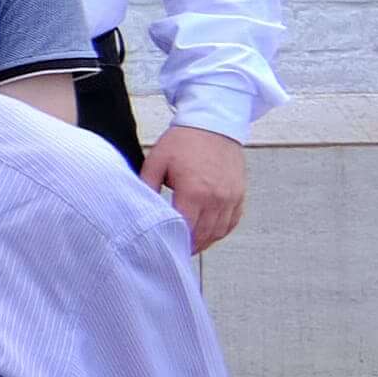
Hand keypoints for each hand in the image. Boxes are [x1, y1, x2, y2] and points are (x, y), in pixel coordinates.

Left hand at [157, 125, 254, 254]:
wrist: (213, 124)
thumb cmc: (184, 141)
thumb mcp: (156, 162)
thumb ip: (146, 187)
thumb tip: (138, 208)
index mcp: (194, 192)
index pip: (185, 229)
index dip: (175, 242)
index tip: (166, 249)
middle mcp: (217, 198)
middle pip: (204, 234)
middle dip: (189, 246)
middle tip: (176, 252)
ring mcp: (231, 197)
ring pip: (219, 231)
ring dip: (205, 241)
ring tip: (190, 245)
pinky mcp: (240, 194)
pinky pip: (232, 221)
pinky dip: (220, 231)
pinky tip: (208, 233)